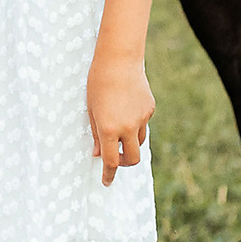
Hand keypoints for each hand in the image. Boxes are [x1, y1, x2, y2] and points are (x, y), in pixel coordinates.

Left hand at [87, 55, 154, 185]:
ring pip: (139, 142)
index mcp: (108, 129)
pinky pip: (142, 124)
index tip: (106, 182)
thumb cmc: (97, 83)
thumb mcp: (91, 110)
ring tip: (118, 129)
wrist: (119, 60)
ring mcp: (141, 118)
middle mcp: (127, 127)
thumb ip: (95, 134)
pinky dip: (134, 124)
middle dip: (123, 163)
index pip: (110, 161)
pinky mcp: (149, 109)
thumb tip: (98, 153)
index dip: (108, 174)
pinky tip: (125, 106)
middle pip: (132, 159)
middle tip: (115, 159)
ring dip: (129, 143)